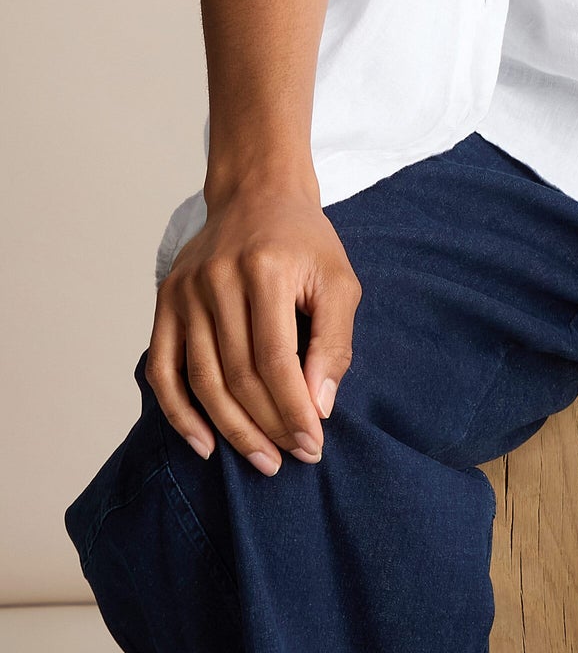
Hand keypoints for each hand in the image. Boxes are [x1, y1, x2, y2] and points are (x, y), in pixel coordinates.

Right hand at [144, 176, 360, 476]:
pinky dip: (179, 413)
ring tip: (260, 460)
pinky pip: (162, 370)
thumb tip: (318, 406)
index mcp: (265, 270)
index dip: (293, 409)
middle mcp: (217, 280)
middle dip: (267, 426)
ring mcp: (185, 292)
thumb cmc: (304, 241)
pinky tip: (204, 443)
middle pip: (238, 376)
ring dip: (231, 430)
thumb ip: (334, 342)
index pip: (277, 360)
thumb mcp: (339, 280)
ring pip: (202, 380)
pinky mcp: (165, 302)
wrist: (257, 192)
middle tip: (290, 459)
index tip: (312, 444)